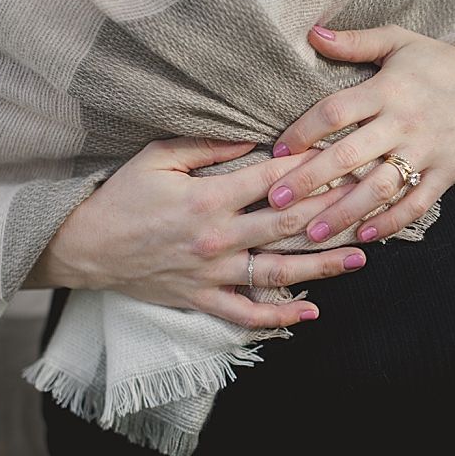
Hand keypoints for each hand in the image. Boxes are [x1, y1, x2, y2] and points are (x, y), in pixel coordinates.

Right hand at [25, 137, 367, 328]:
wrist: (82, 247)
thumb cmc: (120, 196)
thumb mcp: (157, 157)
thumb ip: (206, 145)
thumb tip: (253, 138)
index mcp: (207, 198)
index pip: (272, 181)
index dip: (313, 170)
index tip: (347, 160)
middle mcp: (216, 238)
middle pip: (286, 226)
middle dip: (333, 214)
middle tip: (372, 204)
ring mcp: (211, 273)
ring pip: (277, 272)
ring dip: (322, 266)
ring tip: (361, 258)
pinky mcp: (200, 298)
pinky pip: (244, 313)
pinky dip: (276, 318)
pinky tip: (310, 313)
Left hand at [266, 24, 454, 242]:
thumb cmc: (438, 63)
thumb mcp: (399, 42)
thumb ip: (355, 42)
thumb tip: (312, 33)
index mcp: (387, 89)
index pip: (336, 111)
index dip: (303, 131)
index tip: (276, 150)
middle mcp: (404, 122)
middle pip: (350, 155)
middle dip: (310, 180)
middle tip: (277, 201)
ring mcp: (426, 151)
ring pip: (379, 187)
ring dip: (343, 213)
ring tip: (311, 232)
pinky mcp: (445, 174)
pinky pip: (414, 204)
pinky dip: (389, 222)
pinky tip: (362, 236)